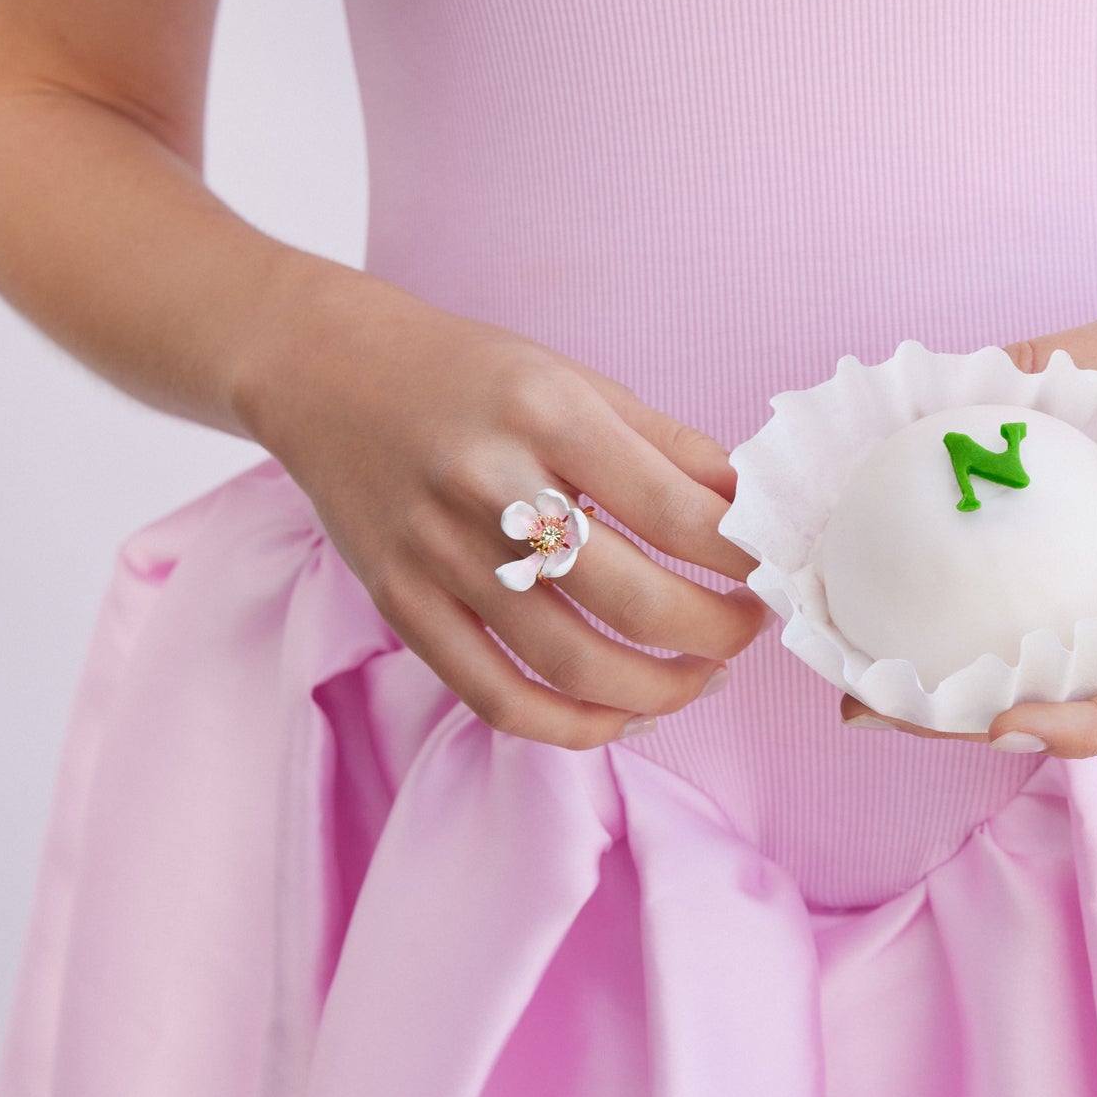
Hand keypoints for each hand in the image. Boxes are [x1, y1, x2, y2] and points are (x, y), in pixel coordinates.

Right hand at [235, 264, 770, 748]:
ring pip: (571, 663)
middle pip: (633, 600)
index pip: (677, 512)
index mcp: (547, 414)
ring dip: (660, 689)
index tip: (771, 568)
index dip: (743, 557)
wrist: (324, 371)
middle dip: (717, 631)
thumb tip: (754, 512)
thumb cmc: (468, 373)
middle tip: (749, 627)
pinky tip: (621, 713)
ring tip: (702, 676)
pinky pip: (495, 697)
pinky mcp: (400, 606)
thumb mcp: (577, 379)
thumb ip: (670, 448)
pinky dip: (571, 725)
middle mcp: (490, 485)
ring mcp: (437, 555)